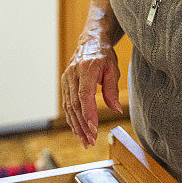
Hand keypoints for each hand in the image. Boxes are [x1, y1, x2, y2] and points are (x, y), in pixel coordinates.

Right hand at [61, 33, 121, 147]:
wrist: (90, 41)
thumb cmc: (103, 55)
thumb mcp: (113, 69)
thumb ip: (112, 90)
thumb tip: (116, 110)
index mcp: (86, 69)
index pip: (84, 95)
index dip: (88, 113)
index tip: (93, 129)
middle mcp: (72, 74)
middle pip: (75, 104)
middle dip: (82, 125)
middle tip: (91, 141)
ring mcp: (66, 79)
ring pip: (69, 106)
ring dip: (76, 125)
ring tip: (84, 140)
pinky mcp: (65, 83)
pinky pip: (67, 103)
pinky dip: (71, 118)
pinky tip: (77, 129)